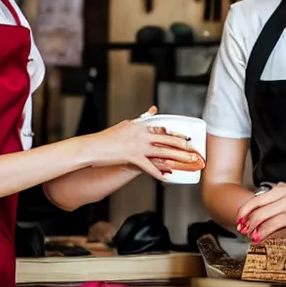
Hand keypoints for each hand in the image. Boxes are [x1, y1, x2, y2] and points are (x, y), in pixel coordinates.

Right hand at [88, 106, 205, 177]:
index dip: (175, 133)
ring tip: (188, 160)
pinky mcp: (133, 157)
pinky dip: (159, 172)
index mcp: (140, 125)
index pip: (162, 128)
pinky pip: (150, 166)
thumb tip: (153, 110)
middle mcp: (141, 134)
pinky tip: (167, 176)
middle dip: (182, 144)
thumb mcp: (125, 124)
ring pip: (163, 151)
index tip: (185, 136)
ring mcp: (138, 146)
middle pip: (167, 138)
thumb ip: (141, 119)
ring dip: (178, 157)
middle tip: (192, 148)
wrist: (93, 148)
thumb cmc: (106, 138)